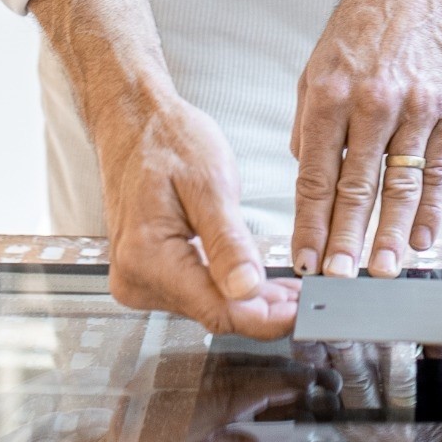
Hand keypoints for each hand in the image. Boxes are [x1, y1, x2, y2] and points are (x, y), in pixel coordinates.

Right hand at [29, 0, 296, 338]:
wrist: (133, 122)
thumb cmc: (167, 140)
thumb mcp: (209, 183)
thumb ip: (228, 242)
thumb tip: (247, 290)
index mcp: (147, 256)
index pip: (218, 310)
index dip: (267, 318)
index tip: (305, 314)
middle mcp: (135, 277)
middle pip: (214, 313)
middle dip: (263, 309)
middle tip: (309, 299)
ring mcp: (137, 279)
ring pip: (207, 307)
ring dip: (249, 302)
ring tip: (290, 290)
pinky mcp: (146, 275)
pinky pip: (195, 293)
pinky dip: (228, 290)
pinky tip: (258, 284)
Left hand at [290, 0, 441, 279]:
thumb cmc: (366, 25)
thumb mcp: (317, 65)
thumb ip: (309, 124)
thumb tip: (307, 176)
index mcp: (330, 94)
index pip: (314, 174)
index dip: (309, 222)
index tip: (304, 257)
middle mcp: (372, 103)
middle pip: (355, 187)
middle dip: (344, 240)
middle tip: (337, 279)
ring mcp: (415, 108)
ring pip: (398, 185)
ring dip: (387, 234)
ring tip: (380, 270)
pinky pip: (437, 169)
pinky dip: (428, 208)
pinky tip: (419, 238)